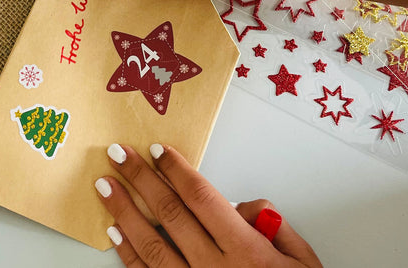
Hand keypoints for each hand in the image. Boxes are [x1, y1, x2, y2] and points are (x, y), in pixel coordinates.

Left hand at [95, 143, 321, 266]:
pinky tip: (114, 232)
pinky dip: (128, 253)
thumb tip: (242, 205)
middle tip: (118, 154)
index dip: (176, 169)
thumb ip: (273, 225)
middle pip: (170, 212)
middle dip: (140, 178)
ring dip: (124, 211)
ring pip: (151, 243)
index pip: (201, 197)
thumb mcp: (302, 262)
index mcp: (245, 250)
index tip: (156, 150)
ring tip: (105, 185)